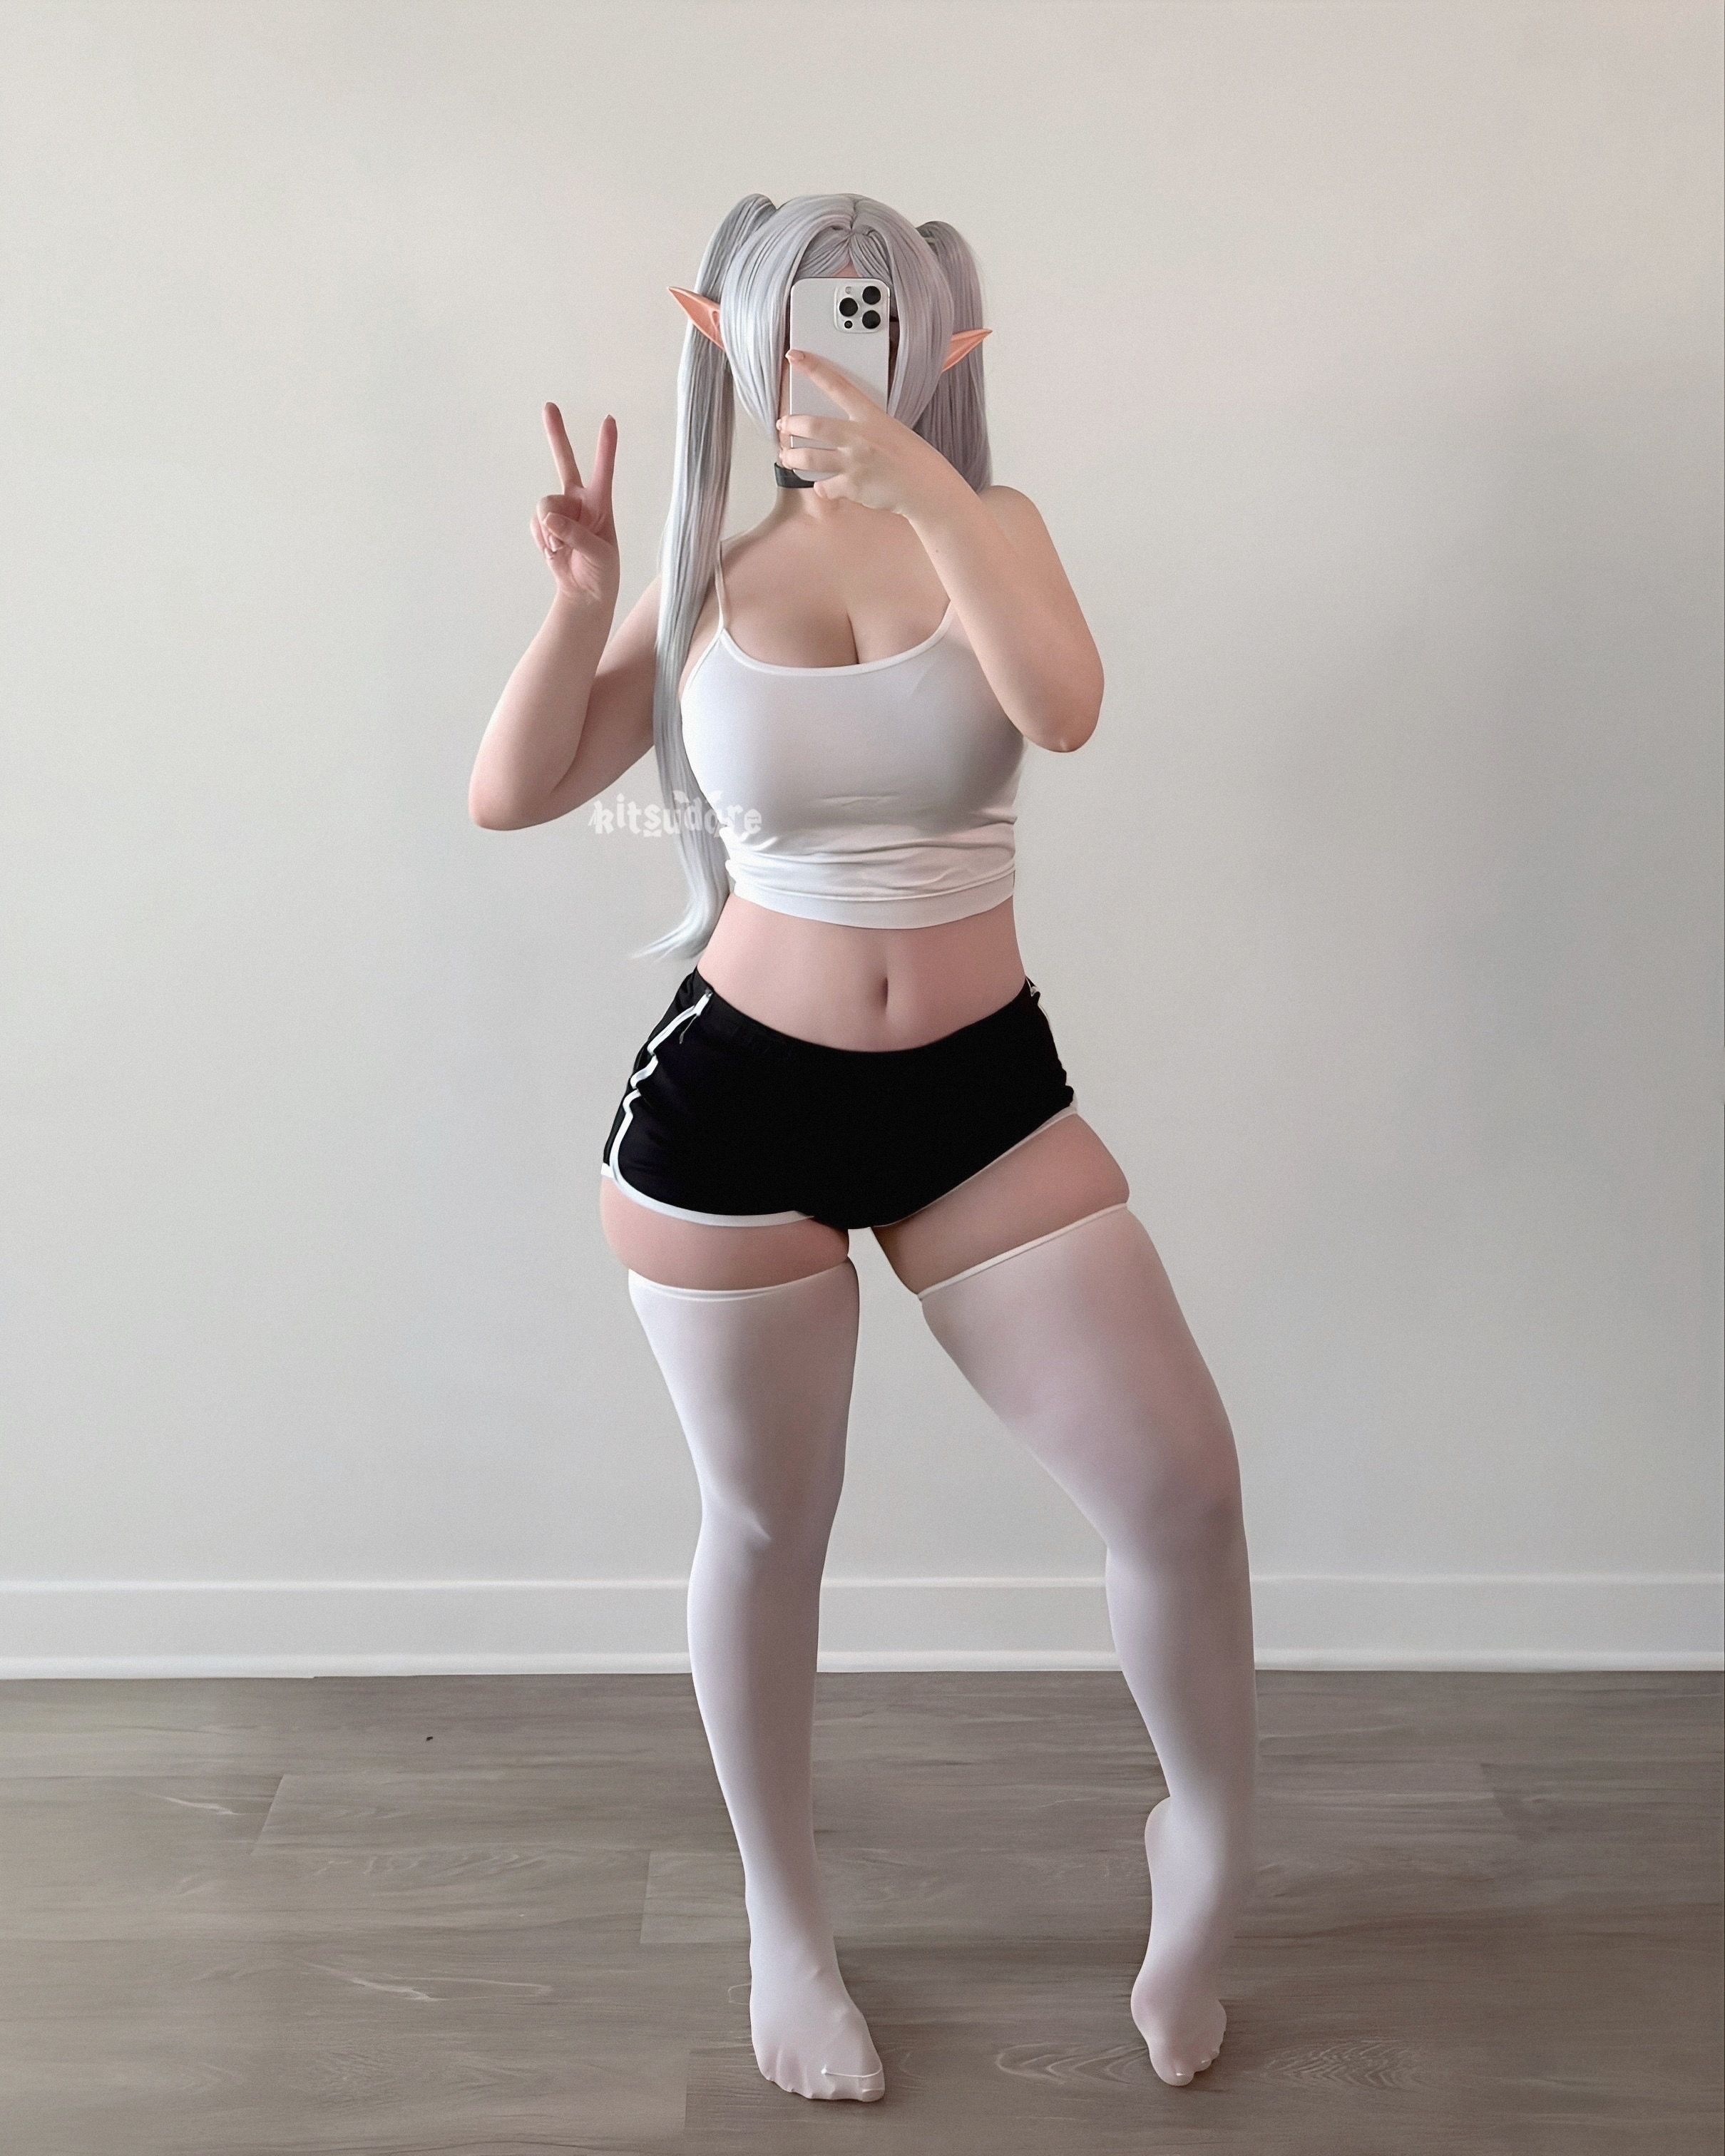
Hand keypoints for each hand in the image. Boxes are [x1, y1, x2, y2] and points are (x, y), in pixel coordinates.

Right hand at [533, 404, 618, 602]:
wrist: (584, 593)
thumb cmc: (602, 572)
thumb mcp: (598, 556)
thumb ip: (576, 535)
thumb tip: (549, 518)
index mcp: (601, 504)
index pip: (604, 471)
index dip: (606, 447)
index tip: (610, 420)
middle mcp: (579, 501)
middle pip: (565, 462)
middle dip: (556, 435)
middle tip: (549, 406)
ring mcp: (560, 511)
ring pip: (544, 504)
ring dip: (549, 529)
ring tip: (561, 549)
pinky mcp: (545, 523)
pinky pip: (536, 522)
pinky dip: (541, 539)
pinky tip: (553, 551)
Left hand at [775, 352, 960, 517]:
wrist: (926, 487)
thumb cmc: (909, 457)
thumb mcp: (889, 428)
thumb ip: (863, 424)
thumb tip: (835, 427)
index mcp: (870, 416)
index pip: (837, 386)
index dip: (813, 369)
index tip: (794, 358)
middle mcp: (859, 437)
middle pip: (812, 425)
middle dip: (790, 424)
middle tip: (783, 425)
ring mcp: (854, 463)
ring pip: (809, 458)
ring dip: (792, 458)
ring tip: (787, 457)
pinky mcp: (853, 487)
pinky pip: (824, 487)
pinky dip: (821, 487)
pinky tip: (824, 485)